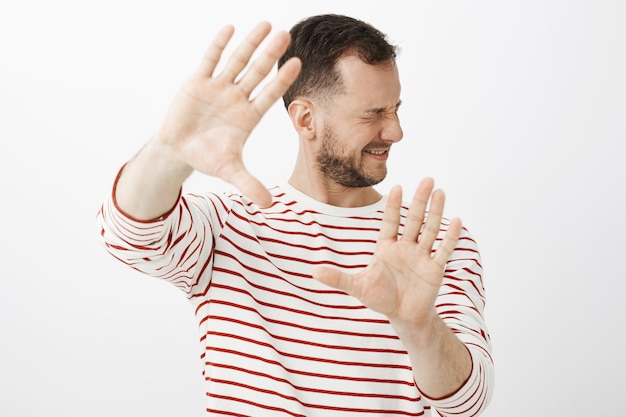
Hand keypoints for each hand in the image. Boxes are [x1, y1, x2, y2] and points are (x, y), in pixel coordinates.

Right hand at [156, 22, 300, 206]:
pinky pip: (209, 61)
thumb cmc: (207, 157)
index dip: (281, 80)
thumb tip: (268, 207)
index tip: (297, 63)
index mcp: (248, 116)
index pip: (269, 94)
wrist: (178, 150)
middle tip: (286, 34)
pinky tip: (230, 28)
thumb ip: (249, 184)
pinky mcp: (197, 83)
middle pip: (257, 72)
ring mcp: (218, 88)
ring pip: (237, 62)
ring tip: (266, 24)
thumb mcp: (229, 171)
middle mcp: (237, 98)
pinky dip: (218, 46)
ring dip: (250, 44)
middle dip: (270, 54)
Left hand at [313, 178, 461, 331]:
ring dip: (436, 212)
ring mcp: (421, 256)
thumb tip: (313, 272)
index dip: (394, 206)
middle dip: (420, 200)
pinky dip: (450, 237)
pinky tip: (456, 220)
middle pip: (414, 220)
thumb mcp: (358, 287)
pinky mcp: (435, 268)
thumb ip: (338, 278)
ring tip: (441, 192)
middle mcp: (405, 247)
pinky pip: (443, 249)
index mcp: (386, 247)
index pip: (390, 222)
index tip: (397, 187)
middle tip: (428, 179)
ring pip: (430, 230)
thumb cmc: (380, 298)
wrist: (403, 316)